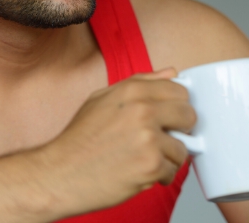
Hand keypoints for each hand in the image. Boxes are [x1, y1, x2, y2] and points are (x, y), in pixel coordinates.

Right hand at [35, 68, 195, 215]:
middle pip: (189, 115)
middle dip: (180, 130)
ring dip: (168, 157)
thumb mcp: (102, 99)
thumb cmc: (79, 140)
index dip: (176, 106)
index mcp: (132, 91)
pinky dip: (161, 176)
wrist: (59, 174)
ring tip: (144, 158)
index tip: (169, 117)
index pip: (180, 90)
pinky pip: (173, 170)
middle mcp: (142, 111)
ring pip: (183, 147)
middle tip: (161, 139)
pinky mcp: (151, 165)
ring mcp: (148, 138)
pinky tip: (141, 172)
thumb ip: (140, 82)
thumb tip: (172, 73)